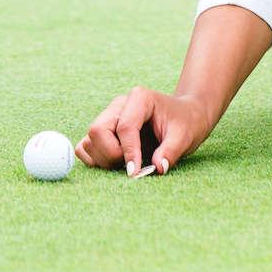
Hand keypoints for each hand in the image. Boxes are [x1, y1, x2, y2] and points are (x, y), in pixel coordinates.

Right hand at [77, 86, 213, 175]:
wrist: (186, 116)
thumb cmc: (186, 123)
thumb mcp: (185, 136)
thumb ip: (171, 152)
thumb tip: (157, 168)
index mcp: (140, 98)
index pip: (125, 127)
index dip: (128, 152)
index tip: (135, 172)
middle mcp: (119, 105)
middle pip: (98, 130)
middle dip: (111, 154)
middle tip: (132, 167)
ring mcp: (109, 117)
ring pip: (89, 140)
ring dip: (103, 159)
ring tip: (126, 164)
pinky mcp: (104, 130)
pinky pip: (85, 146)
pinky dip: (95, 159)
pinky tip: (115, 164)